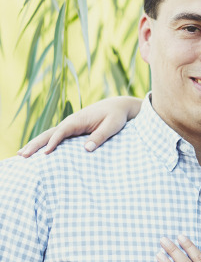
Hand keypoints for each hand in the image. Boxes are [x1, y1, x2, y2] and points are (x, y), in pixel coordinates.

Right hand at [17, 96, 140, 156]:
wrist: (117, 106)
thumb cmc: (115, 116)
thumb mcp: (111, 126)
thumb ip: (100, 136)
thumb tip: (87, 149)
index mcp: (78, 120)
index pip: (61, 131)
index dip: (53, 142)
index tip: (45, 153)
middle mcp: (70, 122)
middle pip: (49, 133)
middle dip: (35, 144)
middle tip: (22, 155)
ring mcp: (69, 126)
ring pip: (49, 135)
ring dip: (35, 144)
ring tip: (21, 154)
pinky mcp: (72, 130)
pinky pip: (55, 137)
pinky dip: (44, 143)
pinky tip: (37, 152)